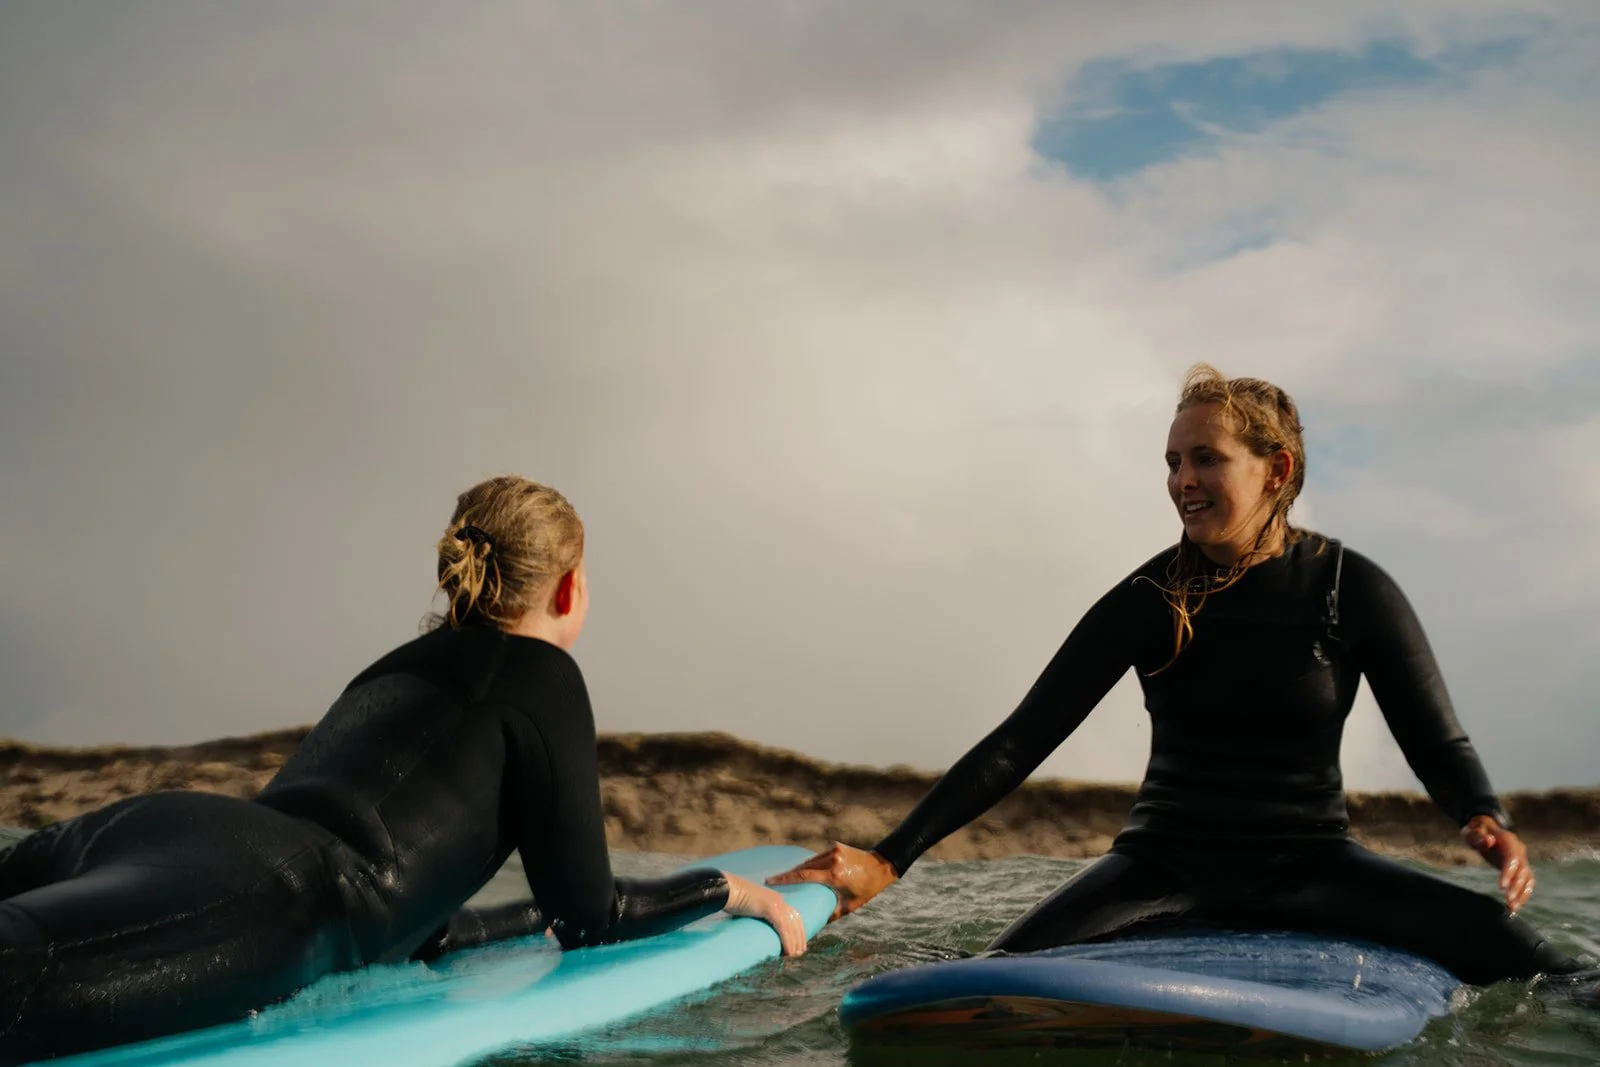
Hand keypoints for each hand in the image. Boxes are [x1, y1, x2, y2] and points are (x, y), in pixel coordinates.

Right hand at [723, 872, 807, 955]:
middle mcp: (778, 900)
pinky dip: (787, 940)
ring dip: (794, 942)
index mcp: (775, 899)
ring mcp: (775, 903)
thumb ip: (754, 916)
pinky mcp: (769, 908)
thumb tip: (752, 932)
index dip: (798, 930)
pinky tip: (788, 951)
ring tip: (793, 956)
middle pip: (796, 921)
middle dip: (800, 938)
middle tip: (799, 953)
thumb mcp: (748, 908)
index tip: (799, 943)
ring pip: (791, 926)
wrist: (726, 889)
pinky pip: (782, 927)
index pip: (793, 915)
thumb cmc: (732, 900)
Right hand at [765, 841, 897, 920]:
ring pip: (809, 860)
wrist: (881, 866)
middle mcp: (832, 860)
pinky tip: (801, 870)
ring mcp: (833, 850)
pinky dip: (809, 863)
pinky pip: (817, 856)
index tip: (771, 881)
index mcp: (835, 875)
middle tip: (773, 881)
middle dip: (788, 874)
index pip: (804, 875)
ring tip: (785, 878)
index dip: (786, 879)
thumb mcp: (849, 906)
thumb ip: (831, 914)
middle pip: (803, 866)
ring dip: (798, 868)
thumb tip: (815, 922)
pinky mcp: (835, 846)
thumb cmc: (866, 889)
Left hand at [1462, 814, 1534, 912]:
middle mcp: (1519, 850)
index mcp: (1508, 840)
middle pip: (1522, 871)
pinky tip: (1515, 906)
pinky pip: (1526, 883)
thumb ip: (1477, 836)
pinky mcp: (1521, 869)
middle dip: (1516, 887)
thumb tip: (1488, 840)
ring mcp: (1522, 860)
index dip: (1509, 872)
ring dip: (1522, 894)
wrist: (1487, 829)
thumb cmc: (1477, 831)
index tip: (1502, 886)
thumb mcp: (1472, 830)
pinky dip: (1523, 895)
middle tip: (1508, 901)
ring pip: (1528, 879)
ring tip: (1513, 908)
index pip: (1512, 858)